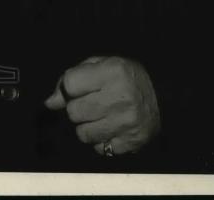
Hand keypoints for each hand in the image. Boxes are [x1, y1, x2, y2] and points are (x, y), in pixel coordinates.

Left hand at [43, 56, 160, 155]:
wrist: (164, 96)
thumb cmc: (126, 77)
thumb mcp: (100, 66)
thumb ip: (72, 78)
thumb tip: (50, 103)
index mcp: (113, 72)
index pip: (70, 84)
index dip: (70, 88)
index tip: (78, 88)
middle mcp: (121, 98)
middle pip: (74, 112)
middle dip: (77, 108)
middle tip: (91, 103)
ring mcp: (127, 123)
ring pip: (83, 133)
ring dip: (87, 126)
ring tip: (100, 117)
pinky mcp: (132, 142)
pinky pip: (100, 148)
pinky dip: (101, 141)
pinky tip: (110, 128)